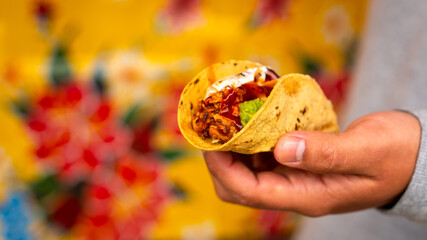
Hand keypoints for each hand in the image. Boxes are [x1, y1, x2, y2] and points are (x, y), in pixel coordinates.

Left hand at [203, 111, 420, 215]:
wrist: (411, 155)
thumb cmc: (395, 154)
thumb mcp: (367, 151)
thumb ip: (326, 153)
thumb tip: (282, 148)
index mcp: (308, 195)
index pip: (250, 192)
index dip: (223, 168)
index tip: (211, 139)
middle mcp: (295, 190)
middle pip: (239, 187)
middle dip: (220, 160)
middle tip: (213, 126)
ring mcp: (294, 178)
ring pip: (247, 171)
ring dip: (232, 148)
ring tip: (227, 118)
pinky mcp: (297, 163)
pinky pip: (262, 156)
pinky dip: (250, 140)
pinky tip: (250, 119)